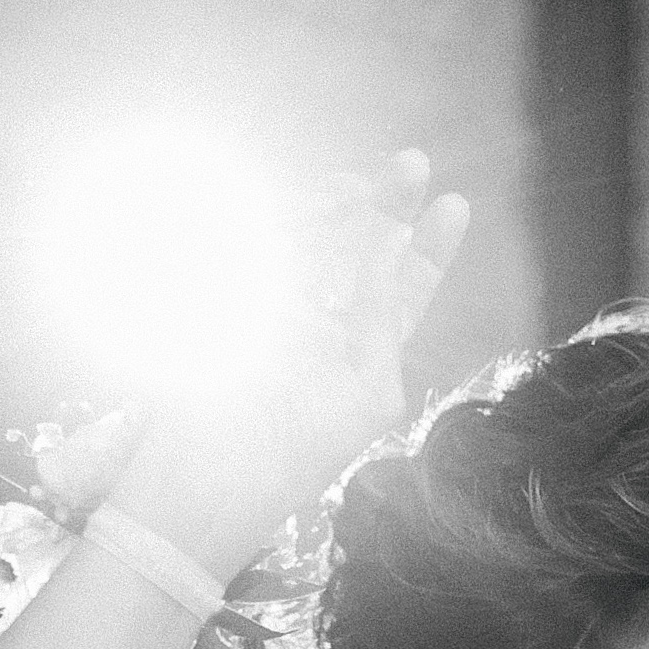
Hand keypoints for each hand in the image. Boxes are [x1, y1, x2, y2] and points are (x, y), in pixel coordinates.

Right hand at [99, 149, 472, 579]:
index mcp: (360, 359)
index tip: (453, 204)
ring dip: (334, 208)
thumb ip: (380, 317)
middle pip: (358, 253)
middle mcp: (320, 328)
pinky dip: (283, 225)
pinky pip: (258, 249)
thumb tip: (392, 239)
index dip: (428, 249)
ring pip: (309, 243)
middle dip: (383, 207)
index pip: (402, 293)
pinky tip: (308, 205)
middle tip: (408, 165)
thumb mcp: (363, 394)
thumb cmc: (286, 454)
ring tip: (355, 187)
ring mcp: (268, 310)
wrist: (195, 484)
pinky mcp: (218, 296)